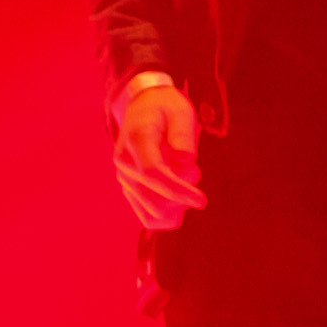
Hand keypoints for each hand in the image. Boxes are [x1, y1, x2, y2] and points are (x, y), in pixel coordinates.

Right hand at [113, 85, 206, 230]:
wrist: (143, 108)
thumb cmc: (166, 109)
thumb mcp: (181, 111)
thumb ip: (183, 134)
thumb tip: (185, 160)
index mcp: (136, 139)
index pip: (153, 173)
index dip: (178, 190)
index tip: (201, 200)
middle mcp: (124, 164)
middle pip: (154, 200)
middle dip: (182, 195)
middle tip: (193, 170)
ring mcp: (125, 179)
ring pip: (153, 213)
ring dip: (178, 204)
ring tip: (184, 177)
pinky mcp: (130, 191)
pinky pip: (149, 218)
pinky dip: (169, 214)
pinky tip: (180, 194)